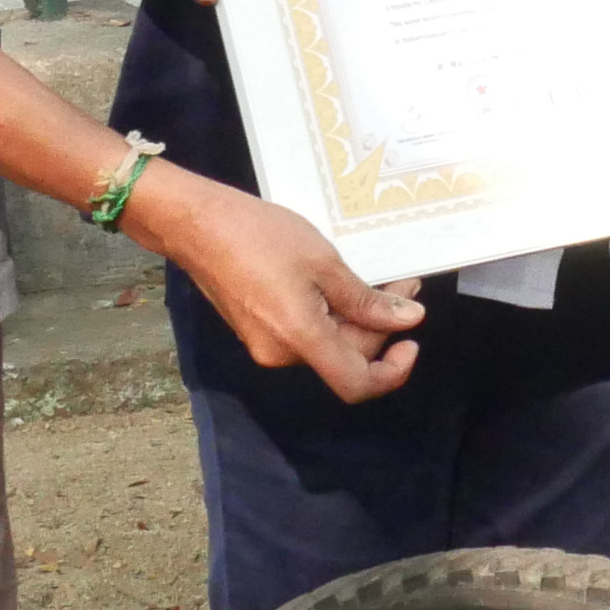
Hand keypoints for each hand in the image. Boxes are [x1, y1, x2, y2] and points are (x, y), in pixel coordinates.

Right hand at [129, 165, 423, 401]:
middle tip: (405, 285)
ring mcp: (265, 345)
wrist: (198, 225)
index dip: (392, 372)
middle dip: (380, 327)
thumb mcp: (324, 263)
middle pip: (346, 358)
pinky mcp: (257, 331)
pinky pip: (306, 335)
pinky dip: (332, 316)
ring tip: (383, 280)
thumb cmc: (261, 236)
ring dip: (358, 319)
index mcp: (299, 339)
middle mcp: (281, 354)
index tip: (411, 340)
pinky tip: (344, 286)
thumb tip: (409, 320)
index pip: (356, 384)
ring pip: (327, 346)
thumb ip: (366, 300)